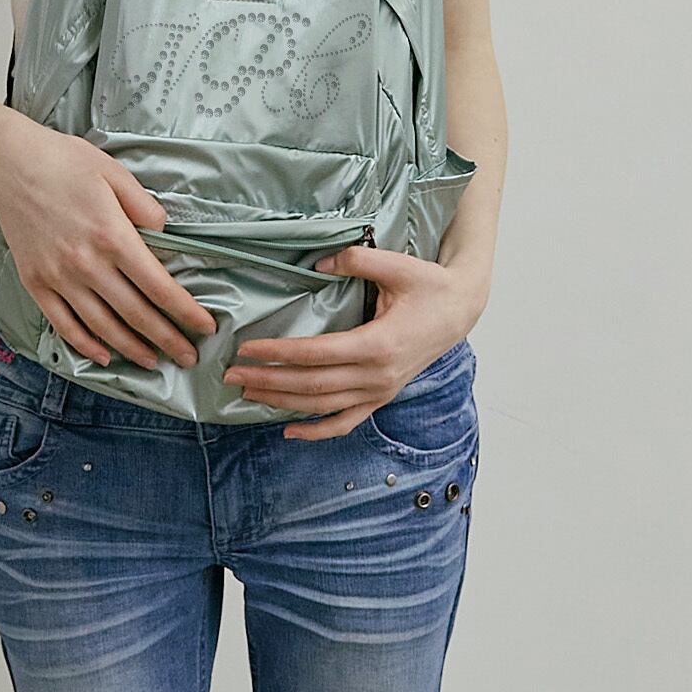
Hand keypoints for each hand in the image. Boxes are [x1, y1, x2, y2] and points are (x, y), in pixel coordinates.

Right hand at [0, 121, 217, 369]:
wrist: (8, 164)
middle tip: (189, 357)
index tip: (205, 326)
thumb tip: (166, 236)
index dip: (186, 312)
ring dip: (132, 349)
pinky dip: (86, 345)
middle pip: (136, 314)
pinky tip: (105, 356)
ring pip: (102, 327)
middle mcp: (86, 264)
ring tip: (154, 362)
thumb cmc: (63, 162)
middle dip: (167, 340)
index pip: (159, 287)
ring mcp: (59, 278)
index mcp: (113, 236)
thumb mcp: (115, 173)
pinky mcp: (36, 283)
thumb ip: (145, 208)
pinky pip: (64, 324)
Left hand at [222, 244, 475, 438]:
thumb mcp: (396, 265)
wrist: (460, 310)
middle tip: (232, 374)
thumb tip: (317, 263)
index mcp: (378, 344)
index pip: (315, 354)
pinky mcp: (382, 397)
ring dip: (282, 403)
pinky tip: (288, 431)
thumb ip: (356, 260)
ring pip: (322, 406)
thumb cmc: (428, 287)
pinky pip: (346, 422)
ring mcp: (380, 391)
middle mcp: (377, 375)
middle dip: (268, 380)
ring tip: (247, 393)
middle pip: (311, 384)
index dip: (278, 353)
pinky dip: (317, 431)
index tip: (247, 349)